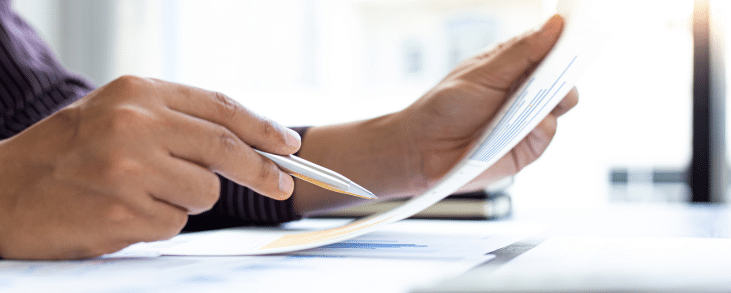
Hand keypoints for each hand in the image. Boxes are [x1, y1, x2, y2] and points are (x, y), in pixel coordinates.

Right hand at [0, 76, 300, 258]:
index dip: (262, 127)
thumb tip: (246, 141)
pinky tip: (124, 211)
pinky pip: (175, 222)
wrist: (5, 191)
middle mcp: (136, 125)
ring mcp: (130, 169)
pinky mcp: (125, 212)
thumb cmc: (69, 152)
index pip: (221, 107)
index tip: (288, 144)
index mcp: (139, 93)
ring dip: (187, 199)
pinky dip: (160, 221)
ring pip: (205, 192)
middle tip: (282, 184)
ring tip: (143, 192)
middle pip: (226, 149)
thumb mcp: (119, 114)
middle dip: (262, 170)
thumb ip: (177, 120)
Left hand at [295, 15, 576, 213]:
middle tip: (560, 66)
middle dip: (565, 71)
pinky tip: (521, 127)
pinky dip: (538, 129)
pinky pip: (546, 136)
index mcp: (514, 68)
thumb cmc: (443, 108)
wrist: (421, 150)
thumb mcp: (482, 73)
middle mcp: (524, 94)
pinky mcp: (525, 149)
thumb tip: (554, 25)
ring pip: (561, 107)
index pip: (549, 50)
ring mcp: (526, 122)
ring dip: (549, 101)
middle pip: (563, 78)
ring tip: (526, 101)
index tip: (575, 32)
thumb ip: (521, 52)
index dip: (564, 41)